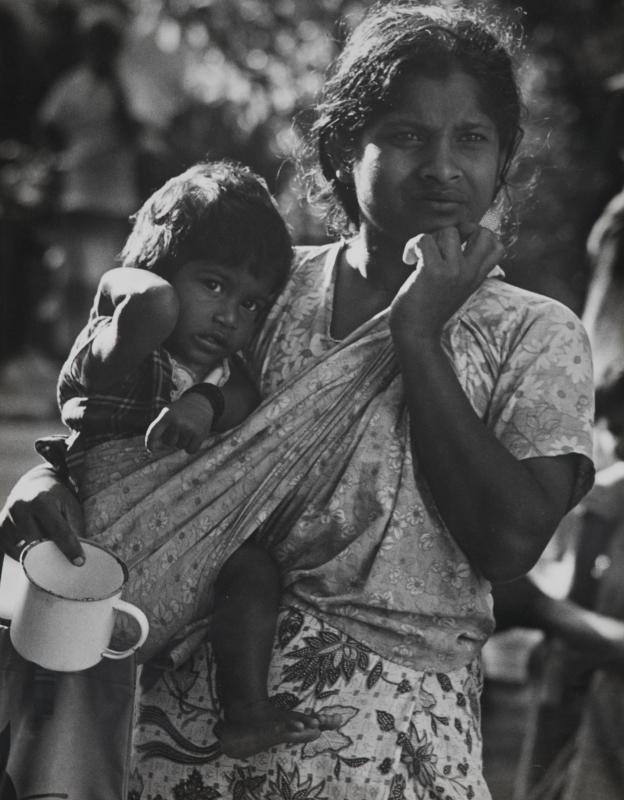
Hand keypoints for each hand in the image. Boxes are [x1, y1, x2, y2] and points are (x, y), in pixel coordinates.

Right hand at [0, 464, 84, 564]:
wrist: (34, 483)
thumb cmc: (57, 498)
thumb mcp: (70, 507)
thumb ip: (72, 529)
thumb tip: (77, 557)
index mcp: (41, 500)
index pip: (58, 530)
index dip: (70, 548)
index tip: (79, 562)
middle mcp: (20, 508)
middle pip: (38, 544)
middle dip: (52, 553)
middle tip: (63, 558)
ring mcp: (6, 519)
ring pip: (24, 551)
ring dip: (38, 553)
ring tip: (47, 544)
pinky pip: (12, 552)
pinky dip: (25, 554)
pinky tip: (34, 550)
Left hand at [145, 393, 214, 453]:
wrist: (200, 402)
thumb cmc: (179, 412)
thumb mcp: (167, 414)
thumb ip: (158, 430)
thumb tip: (153, 450)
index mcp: (166, 415)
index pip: (153, 434)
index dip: (149, 443)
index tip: (151, 449)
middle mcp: (177, 422)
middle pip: (168, 443)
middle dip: (172, 438)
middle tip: (179, 427)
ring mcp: (189, 428)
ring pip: (180, 446)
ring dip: (183, 441)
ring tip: (187, 429)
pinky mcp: (199, 434)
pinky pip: (190, 450)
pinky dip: (191, 446)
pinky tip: (193, 436)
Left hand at [390, 224, 503, 339]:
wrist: (416, 334)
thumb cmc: (429, 310)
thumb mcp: (456, 290)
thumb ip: (462, 269)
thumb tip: (457, 239)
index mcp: (476, 278)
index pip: (498, 247)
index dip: (481, 235)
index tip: (461, 243)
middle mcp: (469, 273)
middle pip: (484, 233)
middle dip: (462, 229)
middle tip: (444, 243)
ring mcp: (453, 272)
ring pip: (450, 232)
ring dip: (431, 238)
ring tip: (421, 255)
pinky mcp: (432, 271)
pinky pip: (424, 239)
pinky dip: (412, 246)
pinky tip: (409, 260)